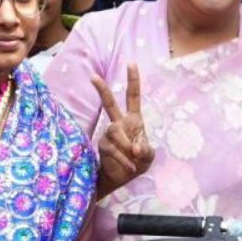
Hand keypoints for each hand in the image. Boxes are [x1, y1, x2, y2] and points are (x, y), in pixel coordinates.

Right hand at [92, 64, 152, 192]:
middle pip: (109, 104)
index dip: (133, 80)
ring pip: (114, 130)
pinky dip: (124, 159)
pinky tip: (131, 167)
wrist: (122, 178)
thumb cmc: (138, 162)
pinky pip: (113, 149)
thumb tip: (134, 149)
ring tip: (134, 158)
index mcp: (134, 120)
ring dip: (126, 145)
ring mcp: (109, 135)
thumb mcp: (149, 156)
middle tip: (93, 76)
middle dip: (102, 90)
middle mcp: (119, 124)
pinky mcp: (103, 146)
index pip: (133, 96)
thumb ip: (145, 150)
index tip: (130, 62)